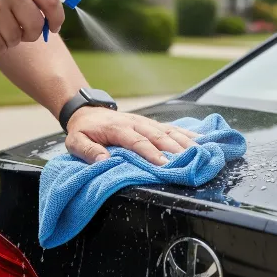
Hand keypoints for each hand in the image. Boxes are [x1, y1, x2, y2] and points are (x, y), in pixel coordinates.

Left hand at [65, 107, 199, 164]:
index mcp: (118, 128)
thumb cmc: (83, 129)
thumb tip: (104, 161)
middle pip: (158, 136)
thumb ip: (89, 151)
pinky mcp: (149, 123)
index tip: (164, 165)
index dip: (151, 153)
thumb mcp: (75, 141)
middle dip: (174, 149)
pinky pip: (169, 127)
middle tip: (189, 161)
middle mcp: (135, 123)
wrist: (87, 111)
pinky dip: (185, 133)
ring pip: (167, 130)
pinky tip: (199, 140)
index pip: (137, 142)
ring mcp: (144, 122)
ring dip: (184, 141)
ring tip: (201, 151)